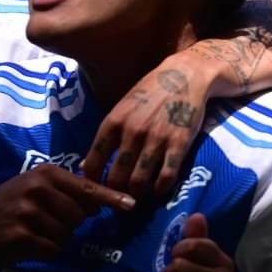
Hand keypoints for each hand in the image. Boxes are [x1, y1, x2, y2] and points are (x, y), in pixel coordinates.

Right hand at [0, 164, 133, 266]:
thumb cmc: (7, 208)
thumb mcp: (33, 189)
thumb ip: (64, 191)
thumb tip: (99, 203)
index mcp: (45, 173)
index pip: (87, 187)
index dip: (111, 197)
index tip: (132, 204)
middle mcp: (38, 188)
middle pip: (80, 216)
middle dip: (69, 225)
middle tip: (44, 222)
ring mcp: (29, 211)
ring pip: (67, 235)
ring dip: (55, 240)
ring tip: (32, 232)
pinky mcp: (22, 235)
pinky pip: (53, 250)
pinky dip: (44, 252)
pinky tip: (26, 244)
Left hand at [80, 56, 205, 197]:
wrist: (186, 74)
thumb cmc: (150, 91)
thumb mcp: (122, 108)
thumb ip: (105, 137)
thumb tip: (84, 166)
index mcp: (113, 122)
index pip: (94, 162)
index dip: (92, 183)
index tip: (97, 190)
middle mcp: (132, 132)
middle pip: (116, 178)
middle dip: (116, 193)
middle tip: (120, 197)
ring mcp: (156, 139)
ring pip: (139, 183)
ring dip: (137, 194)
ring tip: (138, 193)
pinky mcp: (179, 145)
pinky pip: (166, 178)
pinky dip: (159, 189)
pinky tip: (158, 187)